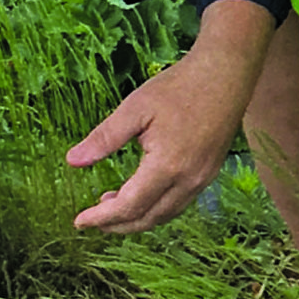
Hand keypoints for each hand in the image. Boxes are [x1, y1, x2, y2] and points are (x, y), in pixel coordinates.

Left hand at [69, 0, 274, 233]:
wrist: (226, 73)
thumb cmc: (180, 87)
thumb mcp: (135, 108)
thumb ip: (104, 138)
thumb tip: (72, 161)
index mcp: (167, 165)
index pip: (129, 206)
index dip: (101, 218)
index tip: (78, 221)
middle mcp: (189, 179)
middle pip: (149, 218)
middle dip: (118, 225)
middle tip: (92, 220)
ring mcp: (203, 177)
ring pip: (166, 214)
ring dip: (138, 218)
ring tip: (113, 205)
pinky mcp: (210, 171)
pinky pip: (180, 202)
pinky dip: (157, 208)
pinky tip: (144, 192)